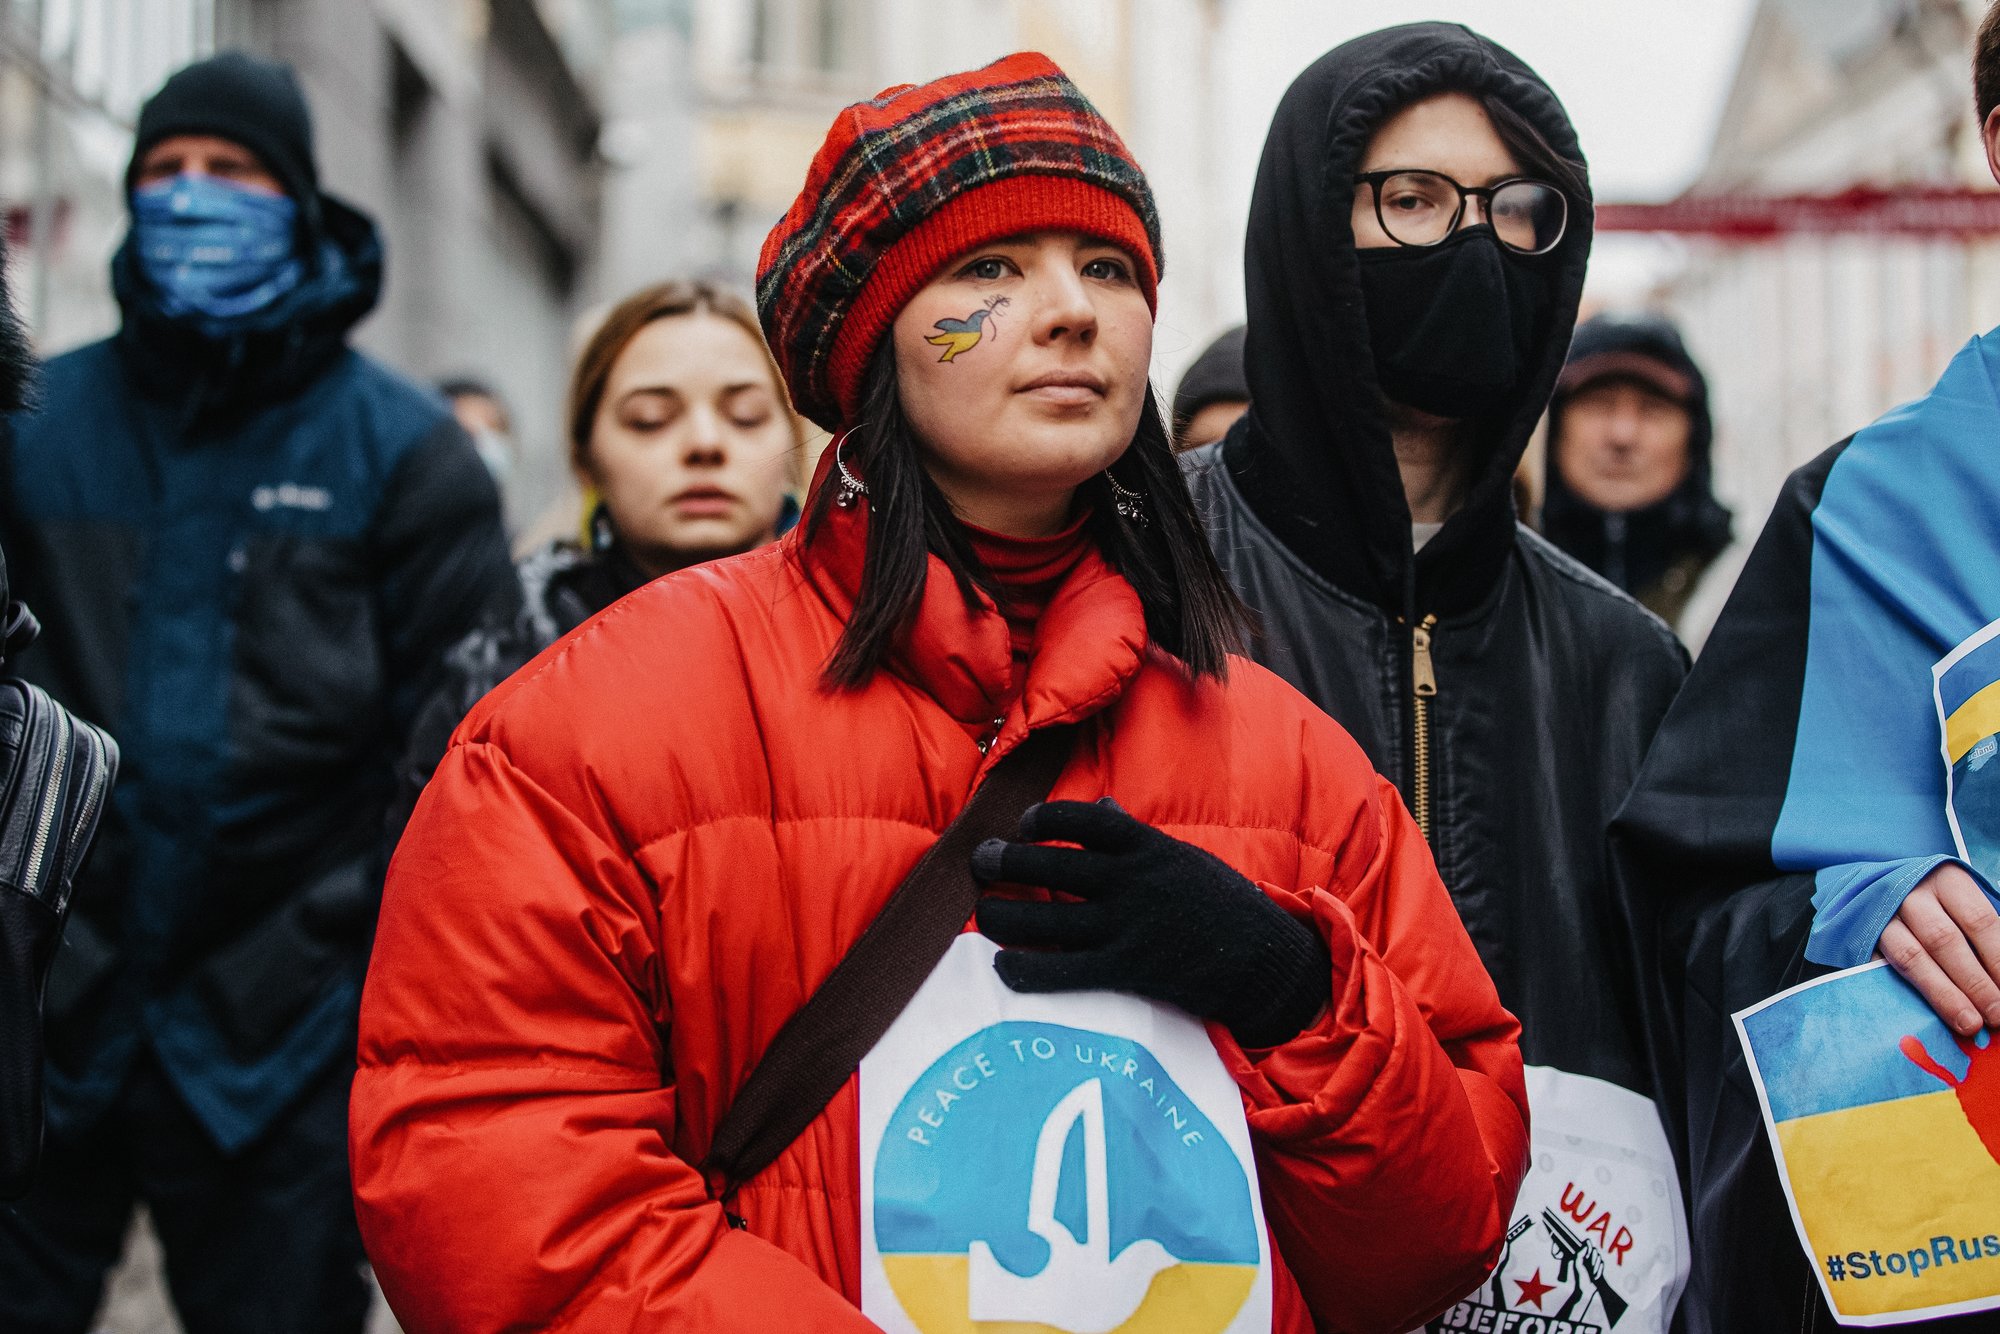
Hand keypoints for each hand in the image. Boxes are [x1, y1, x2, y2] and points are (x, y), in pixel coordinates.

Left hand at [971, 799, 1331, 1047]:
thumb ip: (1137, 837)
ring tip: (984, 912)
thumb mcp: (1183, 858)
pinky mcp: (1128, 971)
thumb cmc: (1222, 904)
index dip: (1048, 818)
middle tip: (981, 861)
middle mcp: (1133, 882)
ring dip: (1005, 916)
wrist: (1264, 959)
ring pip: (1048, 919)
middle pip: (1054, 866)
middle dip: (1008, 862)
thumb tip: (1101, 806)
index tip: (1024, 822)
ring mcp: (1128, 927)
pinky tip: (1004, 966)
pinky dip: (1028, 969)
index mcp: (1149, 848)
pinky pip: (1065, 970)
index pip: (1088, 820)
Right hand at [1878, 863, 1999, 1034]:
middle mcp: (1909, 894)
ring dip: (1943, 994)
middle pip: (1945, 940)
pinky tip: (1928, 1014)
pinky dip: (1908, 995)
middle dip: (1975, 983)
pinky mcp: (1859, 940)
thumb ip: (1986, 940)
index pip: (1979, 921)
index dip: (1998, 959)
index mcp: (1946, 880)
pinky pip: (1882, 971)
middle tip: (1996, 1015)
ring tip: (1968, 1023)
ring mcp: (1880, 917)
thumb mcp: (1965, 907)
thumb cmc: (1936, 905)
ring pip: (1911, 957)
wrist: (1878, 892)